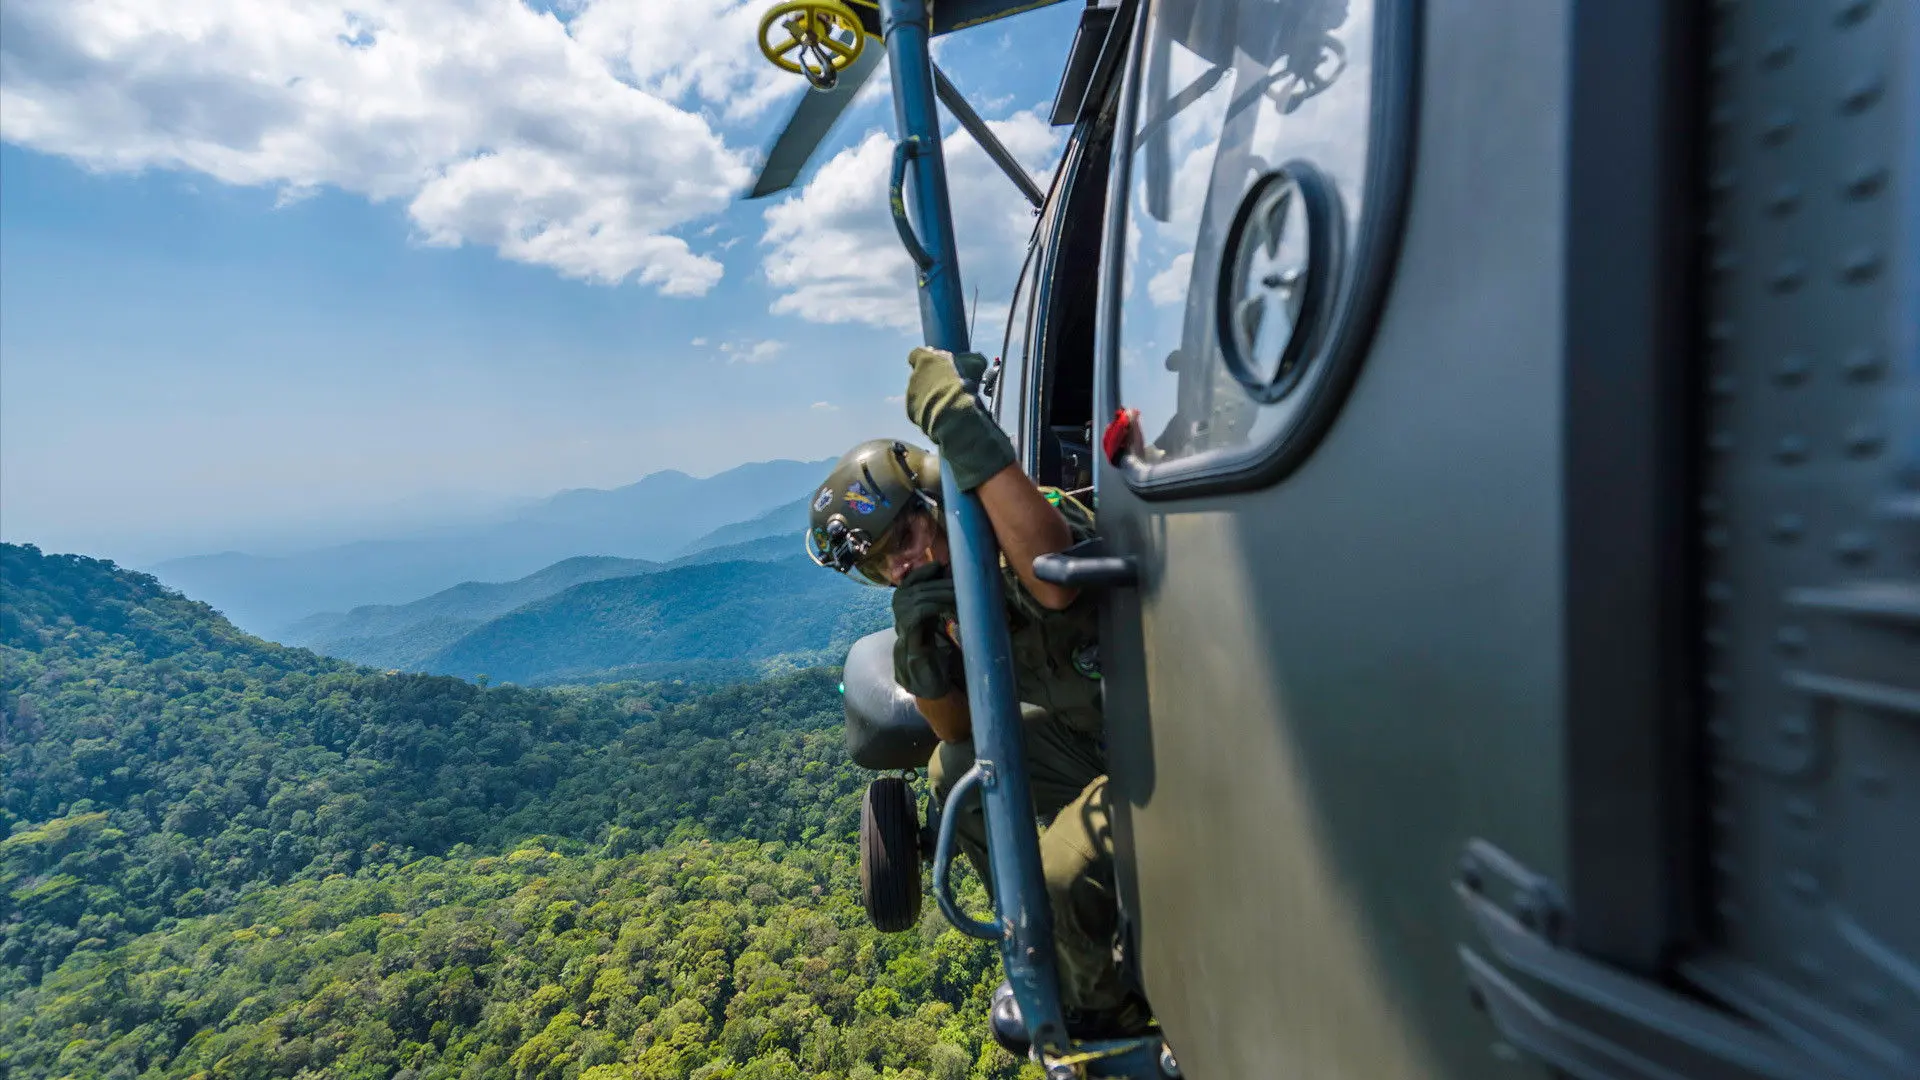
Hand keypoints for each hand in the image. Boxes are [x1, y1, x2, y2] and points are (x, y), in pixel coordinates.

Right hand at [891, 562, 959, 698]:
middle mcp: (899, 623)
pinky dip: (933, 606)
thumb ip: (941, 607)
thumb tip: (954, 579)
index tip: (940, 566)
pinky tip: (949, 608)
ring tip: (958, 594)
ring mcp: (902, 634)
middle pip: (911, 591)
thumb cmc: (940, 658)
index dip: (921, 573)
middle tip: (959, 583)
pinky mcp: (909, 645)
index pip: (906, 586)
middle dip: (937, 584)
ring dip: (938, 594)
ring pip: (913, 600)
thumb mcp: (940, 628)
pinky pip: (915, 616)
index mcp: (907, 616)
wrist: (933, 688)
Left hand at [904, 346, 1015, 490]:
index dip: (929, 360)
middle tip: (949, 388)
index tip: (939, 367)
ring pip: (920, 393)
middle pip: (920, 375)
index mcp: (926, 360)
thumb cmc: (969, 395)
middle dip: (932, 381)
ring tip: (948, 406)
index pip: (919, 354)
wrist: (961, 425)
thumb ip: (968, 364)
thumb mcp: (973, 372)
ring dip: (930, 398)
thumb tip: (975, 361)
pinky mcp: (912, 413)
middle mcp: (914, 377)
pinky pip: (920, 408)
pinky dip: (928, 411)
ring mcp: (911, 396)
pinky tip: (942, 418)